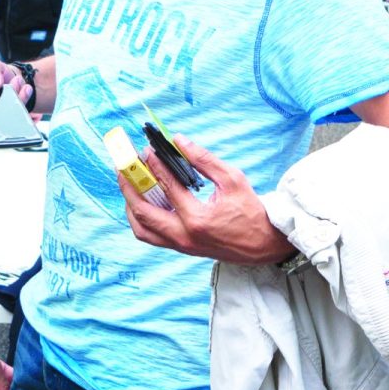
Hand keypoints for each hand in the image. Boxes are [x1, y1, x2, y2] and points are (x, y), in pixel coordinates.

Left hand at [118, 136, 292, 264]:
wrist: (264, 244)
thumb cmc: (251, 211)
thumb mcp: (233, 179)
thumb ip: (204, 159)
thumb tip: (179, 141)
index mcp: (198, 218)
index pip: (167, 186)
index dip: (154, 165)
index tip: (146, 149)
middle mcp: (184, 235)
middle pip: (142, 211)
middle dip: (129, 186)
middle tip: (124, 166)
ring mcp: (181, 245)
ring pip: (141, 228)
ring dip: (130, 205)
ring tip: (129, 184)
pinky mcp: (181, 248)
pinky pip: (151, 235)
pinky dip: (141, 218)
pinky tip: (143, 200)